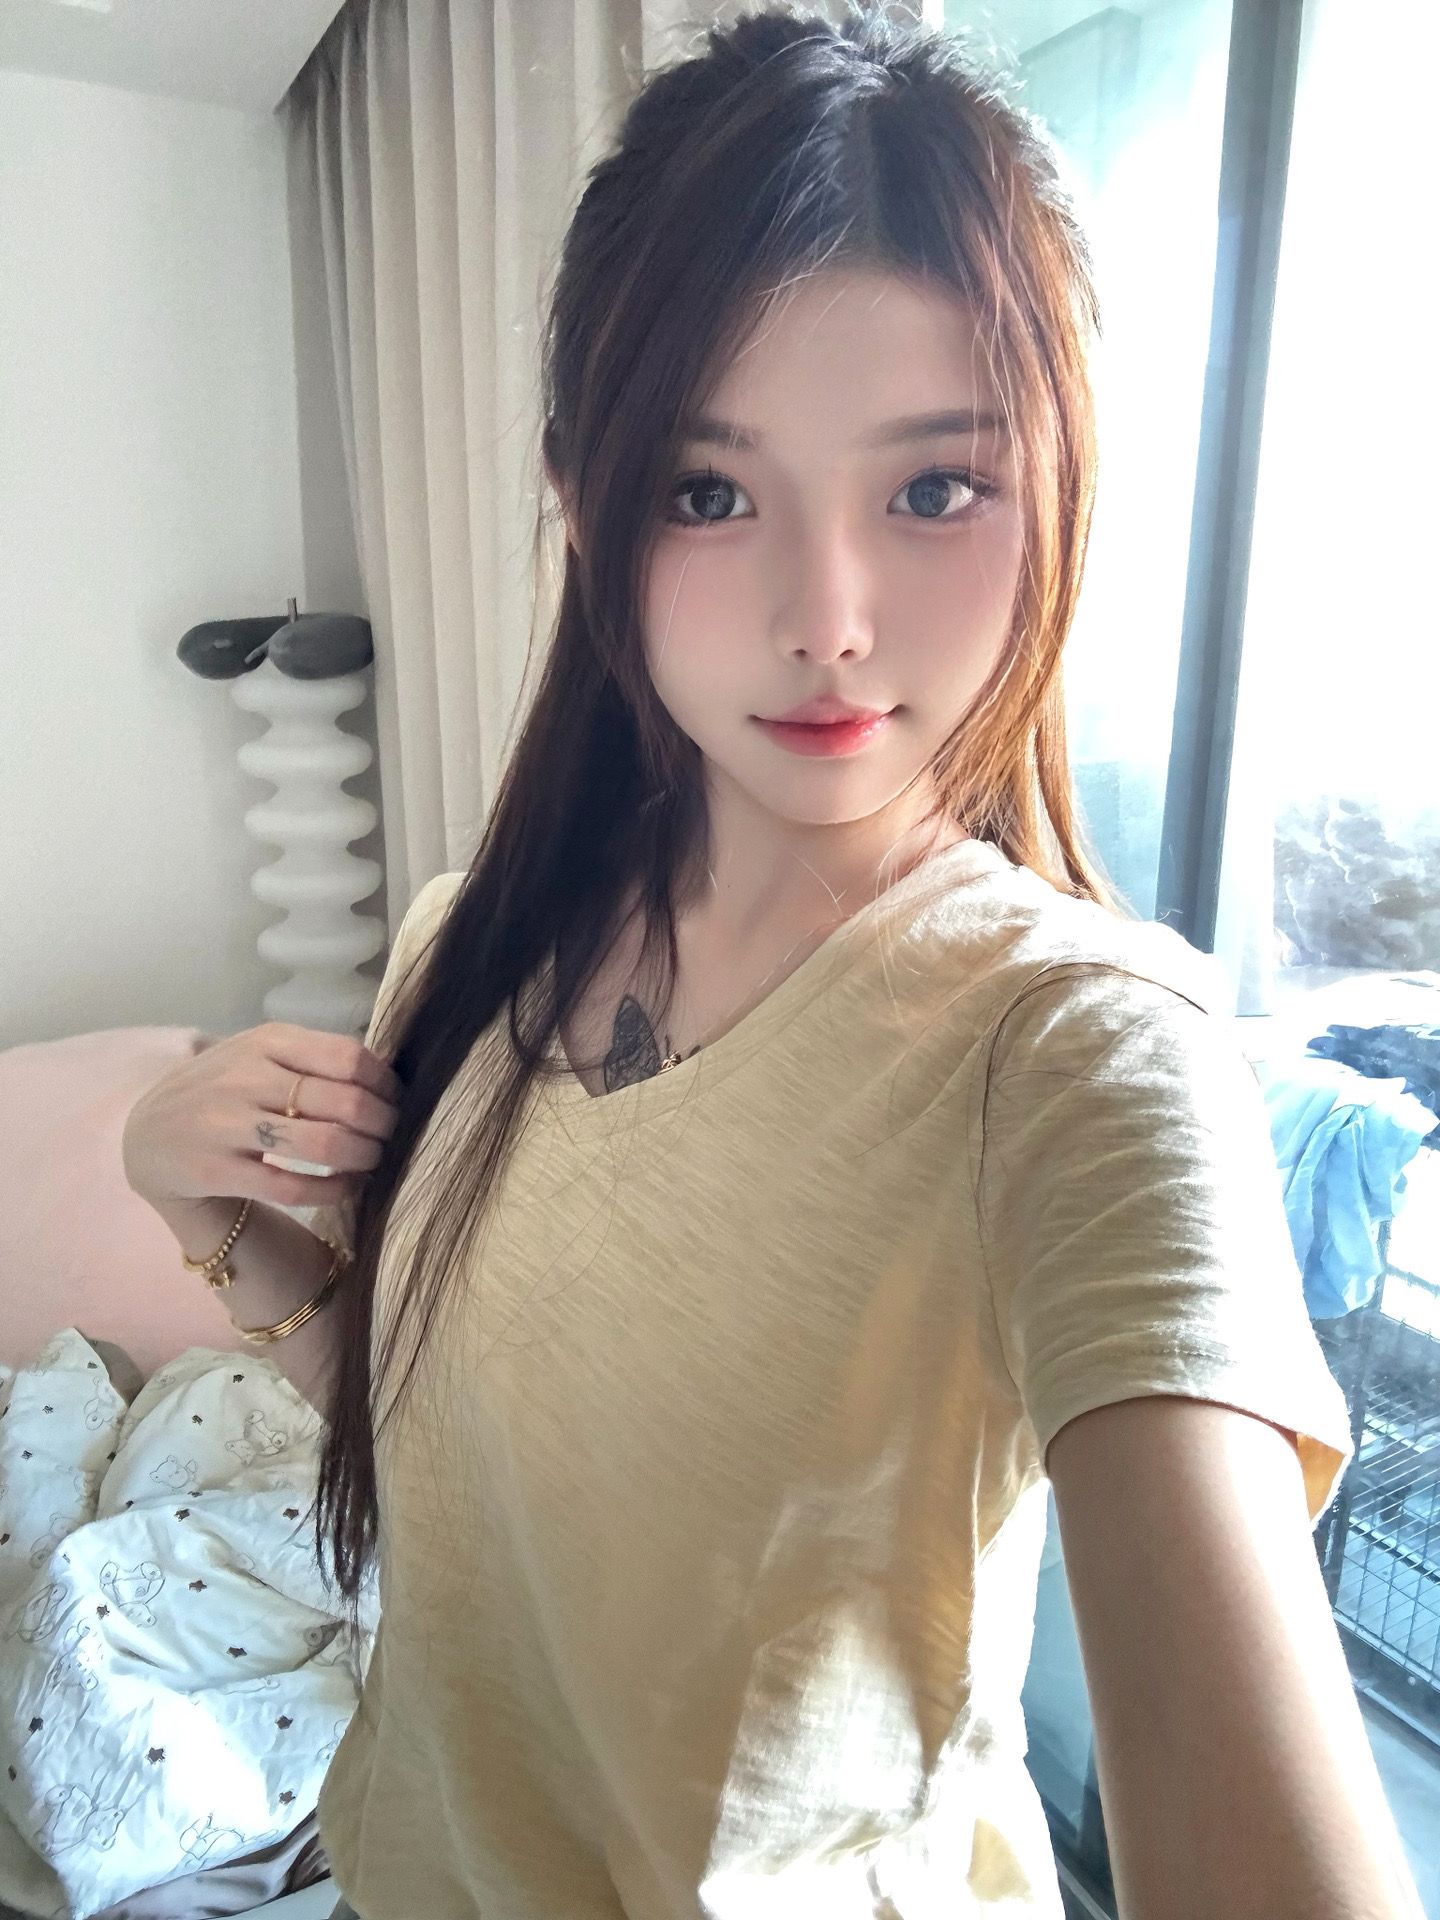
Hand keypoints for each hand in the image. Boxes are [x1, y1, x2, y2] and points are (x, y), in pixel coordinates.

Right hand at [122, 1022, 404, 1212]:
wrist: (148, 1136)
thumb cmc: (222, 1090)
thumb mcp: (258, 1055)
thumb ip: (312, 1057)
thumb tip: (388, 1075)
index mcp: (266, 1041)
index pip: (348, 1057)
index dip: (385, 1084)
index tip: (395, 1100)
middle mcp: (246, 1078)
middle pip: (345, 1104)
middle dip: (383, 1125)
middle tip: (390, 1135)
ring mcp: (227, 1125)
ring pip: (324, 1146)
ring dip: (364, 1158)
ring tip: (372, 1160)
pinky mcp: (216, 1171)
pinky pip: (293, 1188)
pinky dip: (335, 1190)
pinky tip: (348, 1186)